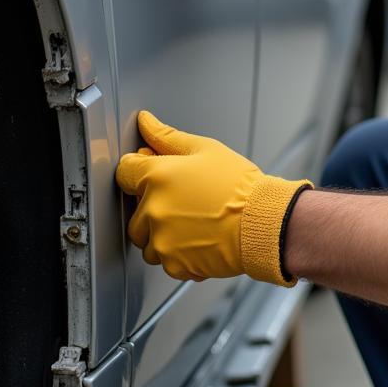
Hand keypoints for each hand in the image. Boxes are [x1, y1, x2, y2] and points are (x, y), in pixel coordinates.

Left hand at [115, 111, 311, 283]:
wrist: (263, 223)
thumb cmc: (239, 186)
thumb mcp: (206, 150)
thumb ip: (167, 137)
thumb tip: (146, 122)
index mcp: (156, 177)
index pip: (124, 171)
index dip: (140, 169)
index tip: (156, 174)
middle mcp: (153, 210)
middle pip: (134, 210)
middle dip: (153, 204)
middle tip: (186, 200)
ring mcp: (161, 240)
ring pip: (147, 238)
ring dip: (162, 232)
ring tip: (194, 221)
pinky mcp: (173, 264)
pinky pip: (164, 259)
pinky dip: (178, 252)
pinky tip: (200, 237)